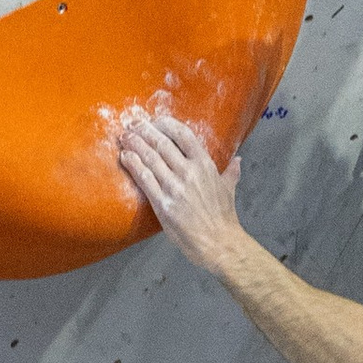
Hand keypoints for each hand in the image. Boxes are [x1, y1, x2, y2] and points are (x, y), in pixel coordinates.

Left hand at [116, 102, 243, 274]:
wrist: (219, 242)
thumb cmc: (223, 217)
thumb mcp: (229, 189)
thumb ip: (231, 172)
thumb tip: (238, 160)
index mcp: (205, 165)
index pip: (183, 134)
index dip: (166, 124)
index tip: (154, 120)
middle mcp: (190, 172)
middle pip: (162, 143)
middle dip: (144, 131)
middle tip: (132, 124)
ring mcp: (175, 187)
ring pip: (150, 158)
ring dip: (135, 144)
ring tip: (124, 137)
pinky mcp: (163, 203)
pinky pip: (144, 179)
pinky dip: (133, 165)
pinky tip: (125, 157)